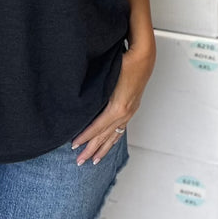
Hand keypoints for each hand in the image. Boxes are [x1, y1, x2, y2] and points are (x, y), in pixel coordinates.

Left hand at [71, 41, 154, 165]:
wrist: (144, 56)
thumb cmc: (125, 61)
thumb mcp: (107, 76)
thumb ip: (94, 90)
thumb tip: (76, 98)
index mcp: (117, 107)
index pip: (97, 127)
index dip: (85, 137)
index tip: (73, 145)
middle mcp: (124, 113)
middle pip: (104, 136)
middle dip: (91, 149)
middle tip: (79, 161)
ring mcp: (129, 112)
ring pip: (113, 136)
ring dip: (103, 149)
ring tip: (93, 161)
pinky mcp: (131, 108)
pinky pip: (121, 129)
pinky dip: (113, 139)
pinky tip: (109, 145)